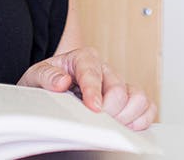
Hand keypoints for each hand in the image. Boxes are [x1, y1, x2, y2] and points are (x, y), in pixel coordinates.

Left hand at [17, 47, 155, 130]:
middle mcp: (105, 70)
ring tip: (111, 124)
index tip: (93, 107)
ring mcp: (119, 84)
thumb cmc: (47, 81)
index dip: (94, 92)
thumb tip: (62, 81)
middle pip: (118, 90)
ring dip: (127, 115)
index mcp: (84, 58)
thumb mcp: (36, 75)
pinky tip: (126, 126)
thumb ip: (47, 76)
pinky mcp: (128, 99)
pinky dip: (141, 119)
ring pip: (138, 98)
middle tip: (95, 121)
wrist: (51, 86)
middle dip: (108, 110)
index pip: (93, 72)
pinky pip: (146, 107)